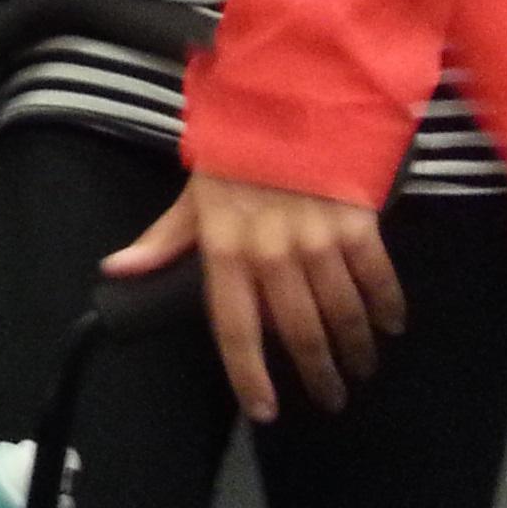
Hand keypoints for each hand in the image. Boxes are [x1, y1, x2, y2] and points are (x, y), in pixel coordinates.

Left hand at [104, 172, 407, 422]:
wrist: (289, 96)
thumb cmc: (237, 151)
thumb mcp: (194, 195)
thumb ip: (163, 240)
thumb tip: (116, 270)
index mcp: (225, 251)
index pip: (234, 329)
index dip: (249, 376)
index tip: (266, 410)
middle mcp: (270, 254)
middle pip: (297, 333)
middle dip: (317, 374)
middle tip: (330, 398)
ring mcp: (317, 240)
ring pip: (340, 313)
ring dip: (354, 348)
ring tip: (360, 368)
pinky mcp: (357, 223)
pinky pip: (376, 278)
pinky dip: (386, 307)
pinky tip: (390, 326)